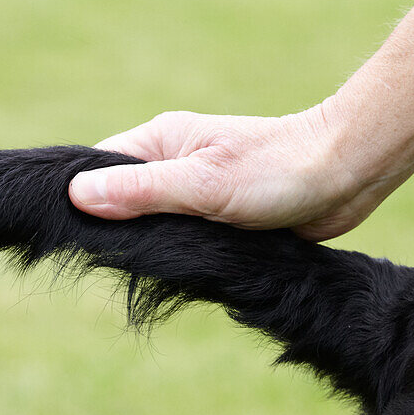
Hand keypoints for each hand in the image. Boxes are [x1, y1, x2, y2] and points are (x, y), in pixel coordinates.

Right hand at [68, 105, 386, 241]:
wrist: (344, 177)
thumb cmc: (278, 170)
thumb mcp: (203, 182)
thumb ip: (142, 191)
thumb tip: (78, 195)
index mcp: (161, 141)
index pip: (98, 169)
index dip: (81, 201)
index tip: (70, 236)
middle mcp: (174, 162)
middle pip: (121, 200)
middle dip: (114, 231)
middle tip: (105, 265)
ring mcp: (196, 190)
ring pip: (153, 225)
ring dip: (149, 246)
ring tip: (138, 273)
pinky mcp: (219, 216)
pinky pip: (183, 238)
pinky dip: (178, 254)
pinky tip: (174, 272)